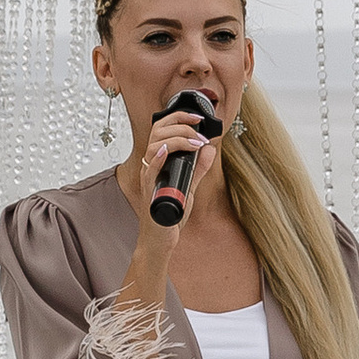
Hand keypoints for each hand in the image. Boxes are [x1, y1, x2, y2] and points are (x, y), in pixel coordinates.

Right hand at [132, 101, 219, 242]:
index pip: (162, 129)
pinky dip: (157, 158)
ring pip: (154, 146)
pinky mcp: (149, 192)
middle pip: (157, 131)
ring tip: (195, 142)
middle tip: (199, 129)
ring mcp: (148, 179)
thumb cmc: (168, 216)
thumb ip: (199, 168)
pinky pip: (149, 170)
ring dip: (176, 138)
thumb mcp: (189, 187)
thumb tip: (209, 149)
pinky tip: (166, 150)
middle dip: (180, 123)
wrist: (160, 241)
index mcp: (157, 162)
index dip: (178, 117)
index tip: (197, 117)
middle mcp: (150, 167)